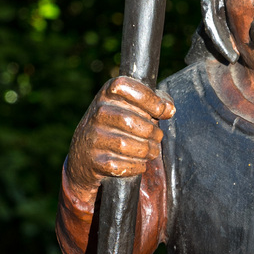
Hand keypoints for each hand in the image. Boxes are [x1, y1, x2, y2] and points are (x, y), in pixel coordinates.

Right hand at [66, 76, 173, 194]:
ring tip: (151, 151)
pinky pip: (122, 166)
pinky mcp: (95, 160)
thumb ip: (153, 102)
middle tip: (157, 138)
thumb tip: (169, 109)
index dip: (148, 98)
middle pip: (131, 121)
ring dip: (147, 151)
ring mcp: (94, 137)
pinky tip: (138, 163)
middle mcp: (97, 113)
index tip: (161, 111)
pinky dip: (136, 166)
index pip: (125, 87)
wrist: (84, 154)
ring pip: (128, 145)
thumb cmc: (116, 126)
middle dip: (152, 133)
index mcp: (107, 94)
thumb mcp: (129, 106)